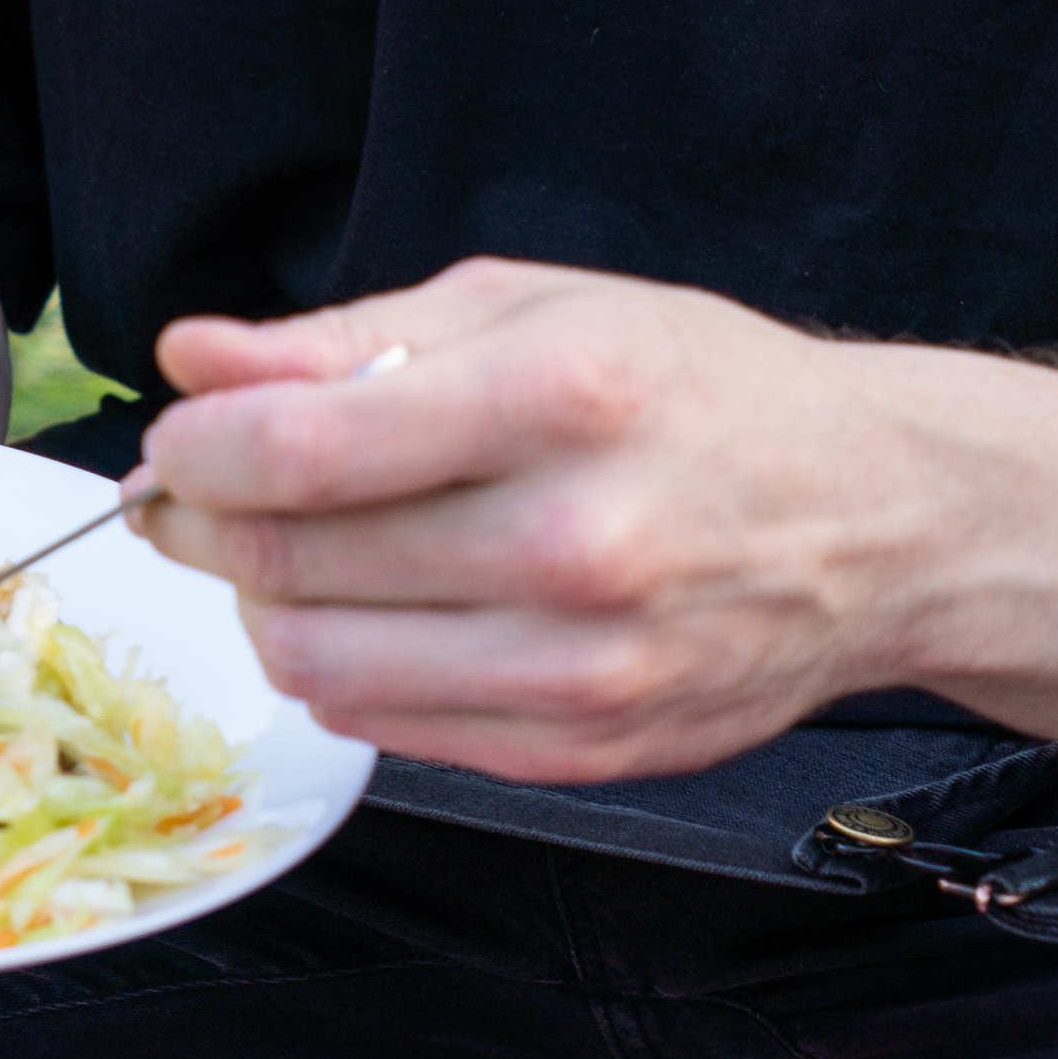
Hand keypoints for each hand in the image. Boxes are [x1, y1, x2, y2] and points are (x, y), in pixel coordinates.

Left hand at [132, 260, 921, 781]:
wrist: (879, 521)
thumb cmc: (697, 390)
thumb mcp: (533, 305)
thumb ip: (349, 337)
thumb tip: (195, 356)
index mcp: (562, 397)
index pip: (302, 448)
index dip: (199, 448)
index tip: (179, 437)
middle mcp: (577, 542)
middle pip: (295, 561)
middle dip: (206, 525)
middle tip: (199, 493)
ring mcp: (583, 667)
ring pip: (318, 661)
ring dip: (263, 604)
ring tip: (290, 548)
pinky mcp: (583, 753)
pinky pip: (383, 727)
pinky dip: (340, 665)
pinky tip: (373, 607)